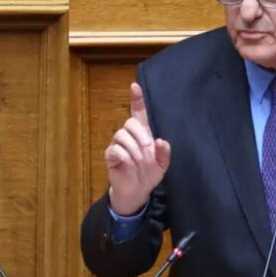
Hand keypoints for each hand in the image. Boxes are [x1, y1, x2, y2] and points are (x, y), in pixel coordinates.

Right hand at [105, 82, 170, 215]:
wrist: (137, 191)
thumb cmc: (149, 173)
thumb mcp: (162, 165)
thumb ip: (164, 154)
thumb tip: (161, 141)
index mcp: (143, 134)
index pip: (139, 112)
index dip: (137, 99)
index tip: (135, 86)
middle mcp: (129, 136)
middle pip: (130, 122)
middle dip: (140, 134)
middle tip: (147, 147)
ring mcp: (118, 145)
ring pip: (121, 135)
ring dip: (133, 147)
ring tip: (139, 160)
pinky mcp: (111, 155)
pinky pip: (115, 149)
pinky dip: (124, 155)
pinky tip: (130, 163)